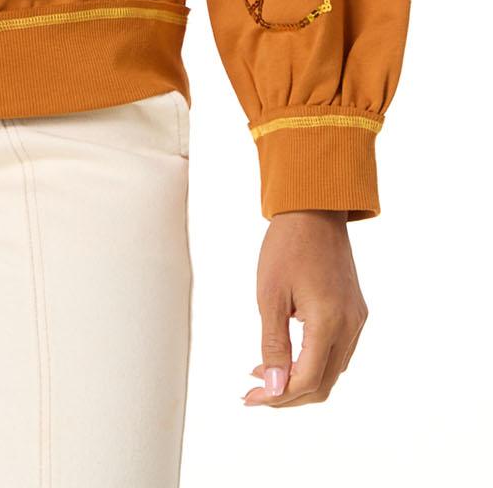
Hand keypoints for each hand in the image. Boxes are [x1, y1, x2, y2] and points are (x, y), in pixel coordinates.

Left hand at [243, 209, 367, 407]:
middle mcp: (350, 326)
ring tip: (264, 376)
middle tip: (254, 394)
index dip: (277, 396)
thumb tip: (273, 389)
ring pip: (332, 372)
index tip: (250, 397)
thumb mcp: (270, 295)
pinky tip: (288, 357)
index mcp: (329, 322)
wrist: (314, 209)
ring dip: (300, 381)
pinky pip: (337, 352)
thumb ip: (273, 346)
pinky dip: (313, 363)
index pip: (307, 380)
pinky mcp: (355, 312)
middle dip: (288, 396)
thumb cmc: (287, 246)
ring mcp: (356, 319)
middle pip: (323, 384)